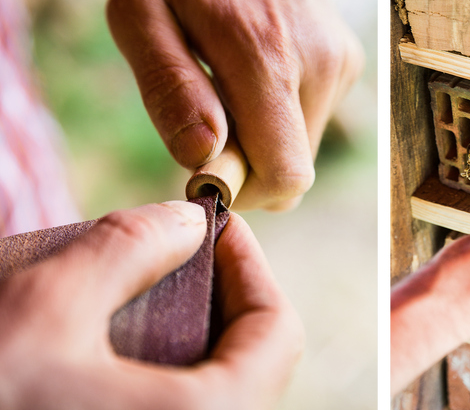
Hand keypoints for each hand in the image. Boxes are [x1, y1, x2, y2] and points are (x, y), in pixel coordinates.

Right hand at [0, 202, 303, 409]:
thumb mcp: (48, 303)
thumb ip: (130, 247)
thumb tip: (184, 223)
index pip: (277, 332)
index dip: (251, 265)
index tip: (216, 225)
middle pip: (247, 361)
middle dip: (217, 295)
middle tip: (176, 252)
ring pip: (210, 388)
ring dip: (185, 331)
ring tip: (136, 293)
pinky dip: (155, 369)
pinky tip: (105, 346)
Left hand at [107, 0, 363, 210]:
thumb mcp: (139, 15)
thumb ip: (169, 88)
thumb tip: (203, 156)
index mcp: (266, 59)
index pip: (285, 176)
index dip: (244, 189)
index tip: (207, 162)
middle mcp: (318, 65)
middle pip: (294, 170)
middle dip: (249, 164)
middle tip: (211, 120)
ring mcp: (339, 63)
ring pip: (303, 147)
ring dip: (264, 137)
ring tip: (232, 86)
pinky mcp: (346, 62)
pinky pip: (313, 120)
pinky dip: (282, 114)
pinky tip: (258, 72)